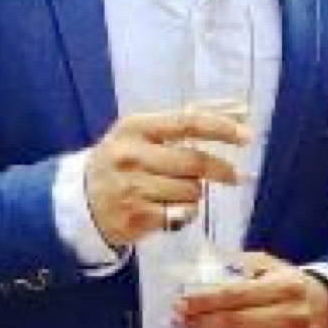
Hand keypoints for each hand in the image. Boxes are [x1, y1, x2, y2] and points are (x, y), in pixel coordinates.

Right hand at [84, 102, 247, 254]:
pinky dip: (186, 212)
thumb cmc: (124, 158)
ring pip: (190, 191)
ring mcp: (132, 189)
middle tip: (238, 176)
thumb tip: (242, 109)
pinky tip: (172, 208)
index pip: (189, 122)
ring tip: (181, 191)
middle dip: (221, 170)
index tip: (247, 135)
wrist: (80, 200)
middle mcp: (132, 156)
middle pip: (194, 161)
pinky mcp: (135, 219)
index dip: (222, 127)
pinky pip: (180, 215)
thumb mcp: (147, 130)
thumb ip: (192, 118)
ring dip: (196, 192)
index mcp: (136, 127)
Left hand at [173, 249, 327, 327]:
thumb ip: (239, 265)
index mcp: (288, 285)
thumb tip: (199, 269)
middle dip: (200, 323)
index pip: (235, 295)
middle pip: (234, 323)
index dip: (204, 301)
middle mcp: (293, 315)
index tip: (181, 303)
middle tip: (180, 322)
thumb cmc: (294, 288)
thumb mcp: (274, 268)